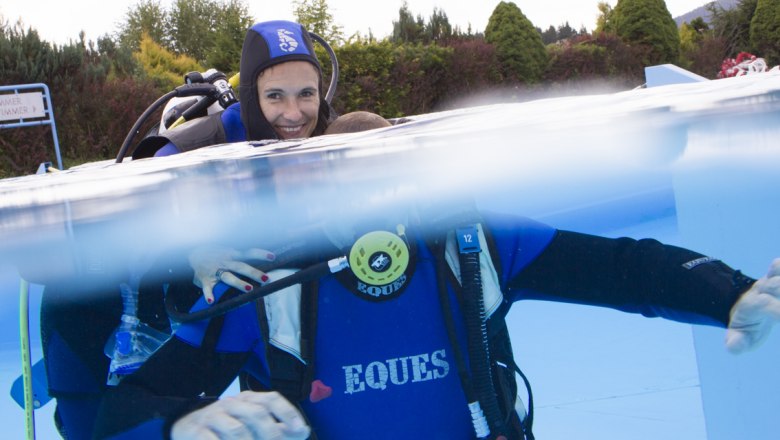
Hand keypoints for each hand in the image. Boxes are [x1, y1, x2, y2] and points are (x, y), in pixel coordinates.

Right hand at [171, 391, 309, 439]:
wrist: (186, 425)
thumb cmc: (226, 425)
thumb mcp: (251, 423)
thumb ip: (278, 428)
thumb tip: (304, 431)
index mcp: (248, 399)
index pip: (271, 399)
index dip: (288, 413)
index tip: (301, 429)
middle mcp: (232, 404)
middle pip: (256, 413)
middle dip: (272, 433)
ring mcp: (213, 416)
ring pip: (237, 429)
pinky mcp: (197, 432)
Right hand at [188, 246, 275, 303]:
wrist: (192, 253)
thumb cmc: (216, 254)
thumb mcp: (228, 251)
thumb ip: (241, 256)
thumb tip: (262, 261)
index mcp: (232, 255)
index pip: (248, 253)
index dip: (260, 254)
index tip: (273, 257)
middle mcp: (225, 262)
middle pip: (241, 266)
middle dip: (253, 272)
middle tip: (266, 278)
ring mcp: (215, 270)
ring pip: (228, 277)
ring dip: (238, 283)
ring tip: (249, 289)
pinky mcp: (204, 279)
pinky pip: (206, 287)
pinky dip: (208, 294)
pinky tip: (211, 301)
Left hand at [726, 258, 779, 352]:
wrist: (743, 306)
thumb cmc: (746, 326)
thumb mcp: (739, 337)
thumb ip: (736, 343)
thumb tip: (735, 347)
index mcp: (753, 305)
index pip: (766, 305)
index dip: (779, 310)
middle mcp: (762, 289)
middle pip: (776, 285)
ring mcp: (771, 280)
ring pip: (779, 273)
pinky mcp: (777, 275)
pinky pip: (779, 266)